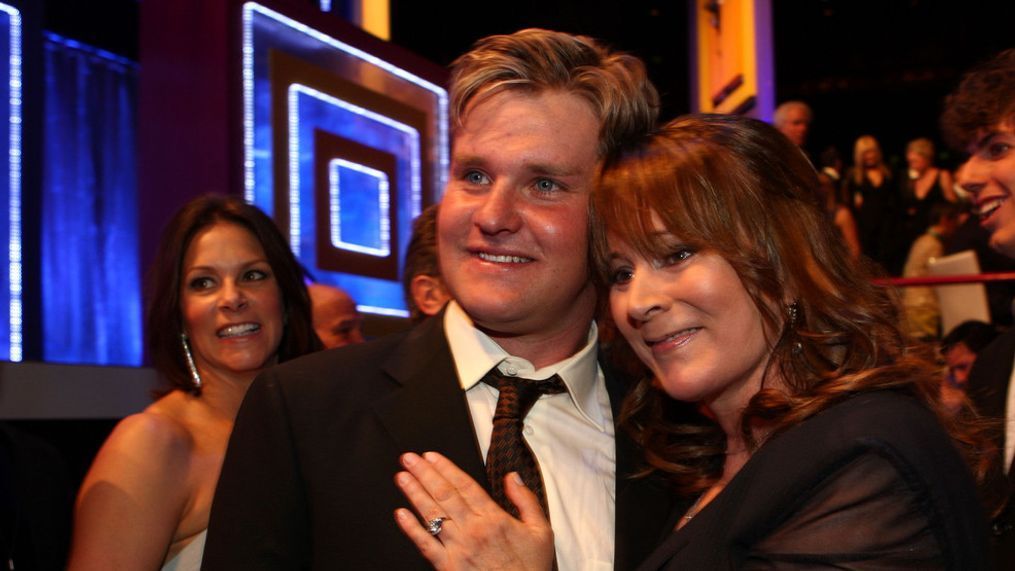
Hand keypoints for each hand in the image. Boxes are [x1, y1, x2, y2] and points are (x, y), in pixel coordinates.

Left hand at [394, 451, 553, 570]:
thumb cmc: (529, 570)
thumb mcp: (541, 532)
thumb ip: (526, 500)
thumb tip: (513, 477)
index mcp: (494, 519)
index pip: (464, 485)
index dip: (445, 468)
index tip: (431, 456)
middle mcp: (473, 530)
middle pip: (444, 494)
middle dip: (424, 473)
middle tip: (409, 459)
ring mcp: (458, 549)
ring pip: (432, 514)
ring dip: (414, 493)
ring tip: (402, 477)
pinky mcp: (448, 567)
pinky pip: (426, 545)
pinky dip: (411, 529)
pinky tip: (401, 514)